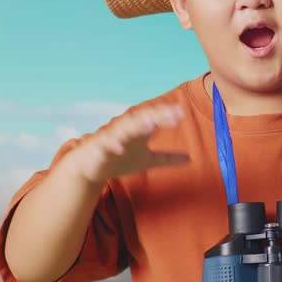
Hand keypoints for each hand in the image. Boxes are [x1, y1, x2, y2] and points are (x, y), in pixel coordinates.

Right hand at [72, 104, 189, 183]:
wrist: (91, 168)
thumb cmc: (120, 159)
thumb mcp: (147, 160)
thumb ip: (167, 158)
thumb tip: (190, 159)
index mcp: (139, 131)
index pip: (155, 119)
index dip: (167, 115)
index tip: (182, 113)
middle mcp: (127, 130)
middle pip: (143, 119)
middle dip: (157, 116)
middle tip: (173, 115)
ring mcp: (113, 138)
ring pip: (125, 129)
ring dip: (136, 126)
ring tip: (150, 125)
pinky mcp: (99, 149)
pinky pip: (106, 146)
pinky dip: (112, 145)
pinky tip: (119, 148)